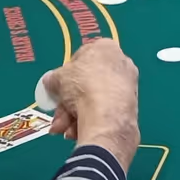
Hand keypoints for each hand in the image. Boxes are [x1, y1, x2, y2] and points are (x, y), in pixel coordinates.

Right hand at [44, 38, 139, 166]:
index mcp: (106, 47)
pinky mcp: (130, 107)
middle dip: (68, 102)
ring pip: (94, 100)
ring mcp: (127, 86)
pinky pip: (104, 112)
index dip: (66, 74)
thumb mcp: (59, 78)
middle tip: (57, 115)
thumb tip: (50, 81)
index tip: (58, 88)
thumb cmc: (83, 86)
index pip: (82, 57)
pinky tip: (76, 131)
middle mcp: (121, 63)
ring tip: (63, 128)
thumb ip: (53, 78)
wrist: (107, 115)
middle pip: (87, 83)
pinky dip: (89, 121)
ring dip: (73, 115)